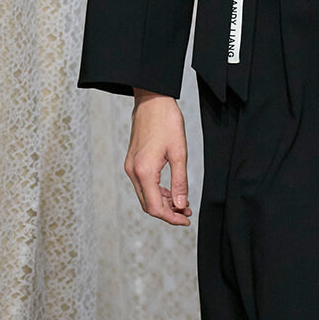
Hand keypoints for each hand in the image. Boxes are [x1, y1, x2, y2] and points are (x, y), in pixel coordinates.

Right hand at [126, 90, 191, 225]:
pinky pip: (143, 185)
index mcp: (144, 171)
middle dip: (168, 212)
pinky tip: (172, 192)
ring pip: (146, 196)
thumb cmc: (167, 122)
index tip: (186, 219)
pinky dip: (157, 192)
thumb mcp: (179, 153)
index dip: (171, 217)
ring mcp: (131, 166)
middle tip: (187, 212)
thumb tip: (181, 205)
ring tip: (183, 203)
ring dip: (164, 202)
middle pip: (148, 204)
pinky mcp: (133, 161)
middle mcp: (133, 171)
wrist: (151, 100)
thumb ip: (180, 182)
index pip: (155, 207)